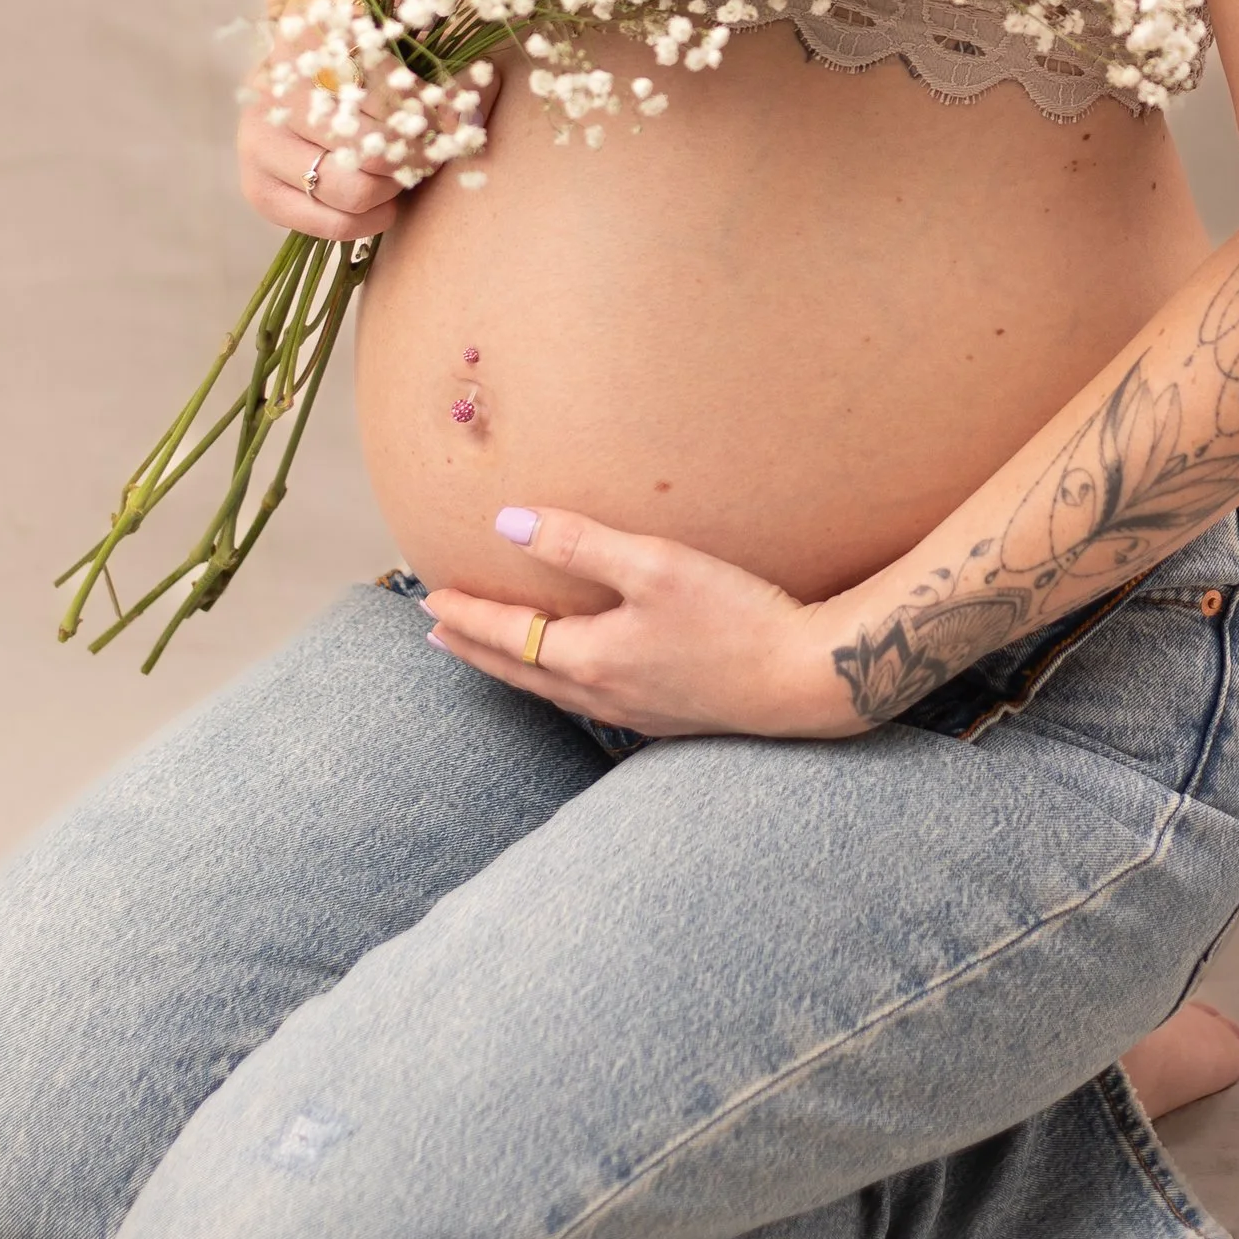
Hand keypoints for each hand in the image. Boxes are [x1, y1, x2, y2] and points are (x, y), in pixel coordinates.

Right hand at [238, 53, 499, 246]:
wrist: (296, 99)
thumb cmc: (354, 74)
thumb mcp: (387, 53)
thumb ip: (429, 66)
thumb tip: (481, 89)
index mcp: (303, 39)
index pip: (378, 79)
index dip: (424, 103)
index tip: (452, 116)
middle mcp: (269, 90)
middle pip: (369, 141)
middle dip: (413, 154)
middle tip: (433, 152)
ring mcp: (257, 143)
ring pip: (352, 188)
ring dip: (394, 188)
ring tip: (406, 175)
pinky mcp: (258, 190)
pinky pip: (331, 223)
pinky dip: (371, 220)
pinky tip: (386, 203)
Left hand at [422, 510, 860, 740]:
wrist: (807, 680)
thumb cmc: (736, 617)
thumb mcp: (654, 565)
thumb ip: (578, 544)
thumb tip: (507, 522)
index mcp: (591, 660)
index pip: (508, 637)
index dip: (467, 616)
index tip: (431, 600)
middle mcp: (604, 695)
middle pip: (521, 672)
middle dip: (476, 649)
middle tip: (438, 633)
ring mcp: (636, 712)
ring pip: (554, 691)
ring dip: (515, 668)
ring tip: (494, 654)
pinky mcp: (668, 716)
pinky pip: (589, 700)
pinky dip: (558, 681)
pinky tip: (576, 674)